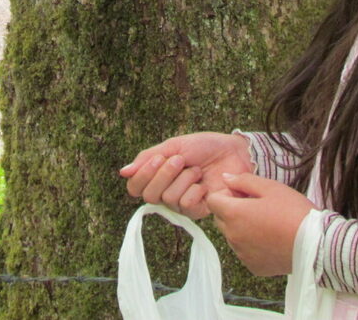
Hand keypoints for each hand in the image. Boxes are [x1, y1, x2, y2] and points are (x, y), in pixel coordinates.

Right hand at [120, 132, 252, 218]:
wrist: (234, 152)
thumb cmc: (205, 147)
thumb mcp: (174, 146)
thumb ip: (148, 158)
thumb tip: (123, 172)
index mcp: (157, 176)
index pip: (135, 187)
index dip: (142, 175)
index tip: (159, 159)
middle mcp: (166, 193)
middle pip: (149, 195)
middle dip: (164, 174)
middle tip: (180, 160)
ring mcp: (181, 203)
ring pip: (168, 198)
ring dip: (183, 179)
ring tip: (198, 170)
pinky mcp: (198, 211)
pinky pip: (185, 205)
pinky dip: (194, 191)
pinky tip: (204, 184)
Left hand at [206, 173, 315, 276]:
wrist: (316, 244)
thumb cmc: (293, 211)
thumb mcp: (270, 187)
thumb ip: (243, 180)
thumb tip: (224, 178)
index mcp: (234, 214)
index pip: (213, 201)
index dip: (226, 194)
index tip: (244, 194)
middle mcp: (232, 236)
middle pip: (220, 219)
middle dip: (232, 210)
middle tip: (256, 206)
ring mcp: (242, 254)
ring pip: (232, 236)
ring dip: (241, 227)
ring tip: (266, 223)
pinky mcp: (253, 267)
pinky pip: (244, 251)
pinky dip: (251, 244)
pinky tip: (270, 238)